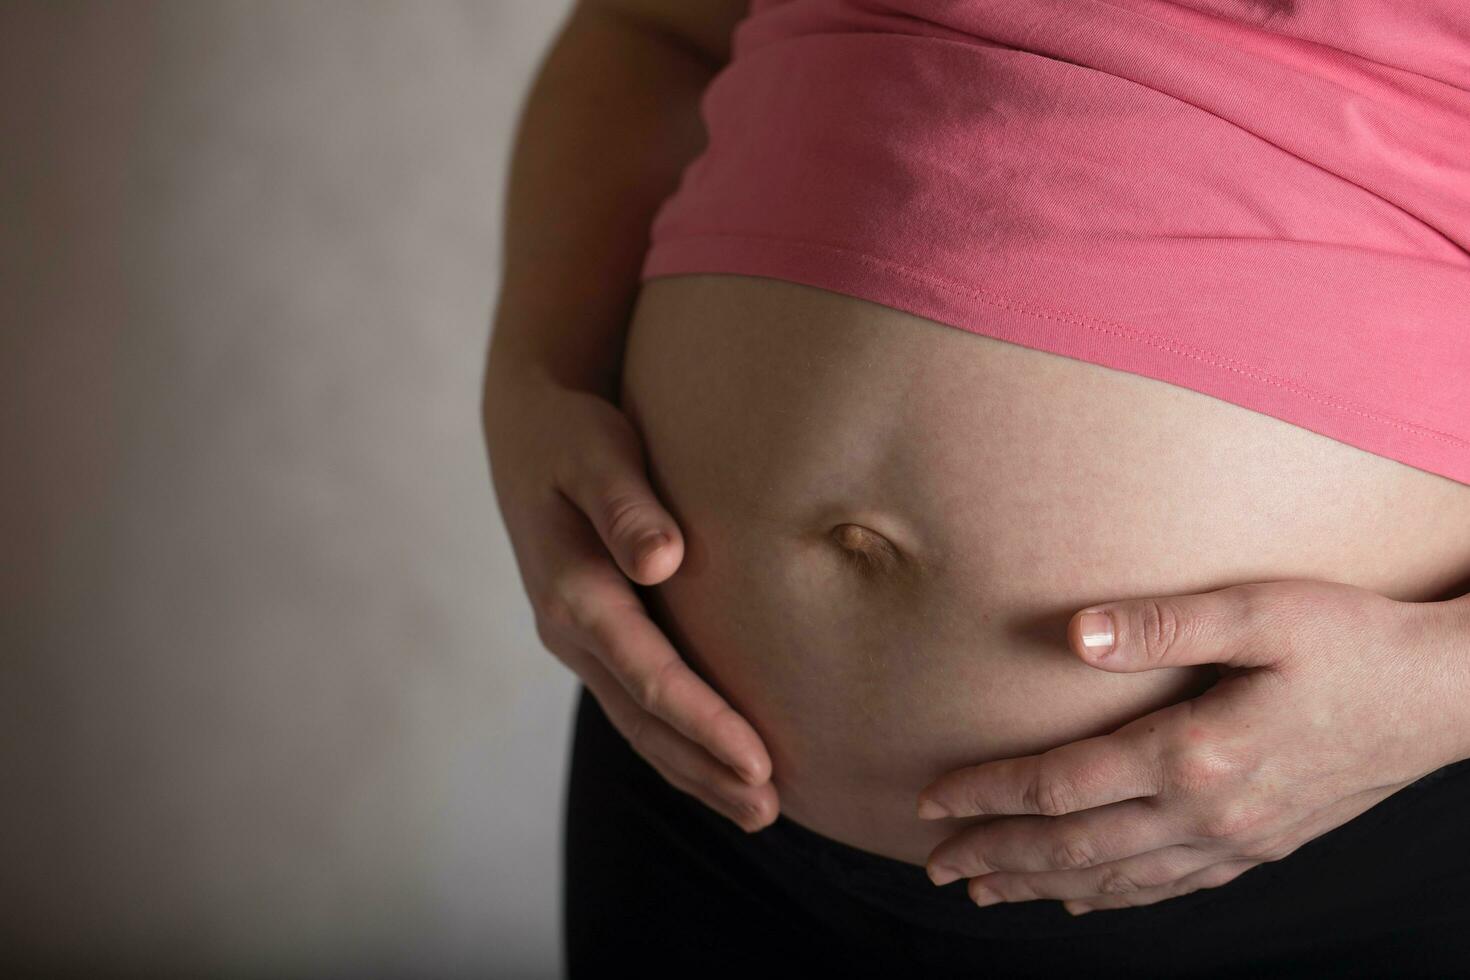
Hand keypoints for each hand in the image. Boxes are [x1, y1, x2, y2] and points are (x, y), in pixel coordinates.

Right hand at [484, 366, 777, 831]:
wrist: (527, 431)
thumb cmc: (573, 434)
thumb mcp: (596, 450)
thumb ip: (625, 504)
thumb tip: (660, 561)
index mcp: (572, 592)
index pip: (649, 675)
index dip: (705, 723)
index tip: (759, 761)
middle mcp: (570, 630)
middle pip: (644, 719)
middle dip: (705, 769)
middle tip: (769, 810)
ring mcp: (579, 641)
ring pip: (639, 722)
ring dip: (695, 769)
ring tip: (757, 809)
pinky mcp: (596, 637)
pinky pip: (637, 703)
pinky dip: (678, 741)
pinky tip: (718, 764)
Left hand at [915, 580, 1469, 915]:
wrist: (1444, 696)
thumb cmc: (1350, 641)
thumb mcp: (1259, 612)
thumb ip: (1161, 625)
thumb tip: (1075, 635)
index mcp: (1194, 755)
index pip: (1062, 786)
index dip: (989, 794)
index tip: (931, 802)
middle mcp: (1208, 814)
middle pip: (1075, 847)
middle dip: (998, 856)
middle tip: (937, 865)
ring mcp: (1236, 841)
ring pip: (1116, 879)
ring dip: (1042, 886)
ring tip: (986, 891)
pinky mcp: (1260, 847)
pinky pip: (1168, 888)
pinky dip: (1113, 897)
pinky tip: (1084, 899)